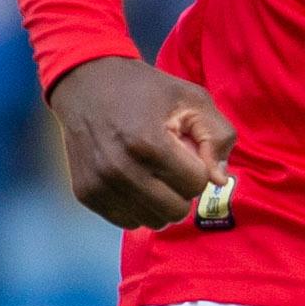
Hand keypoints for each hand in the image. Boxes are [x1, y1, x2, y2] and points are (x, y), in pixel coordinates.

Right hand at [48, 54, 236, 230]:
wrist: (86, 84)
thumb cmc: (144, 90)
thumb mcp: (191, 98)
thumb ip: (218, 136)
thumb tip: (218, 180)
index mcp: (148, 143)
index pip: (196, 184)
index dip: (198, 167)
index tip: (184, 149)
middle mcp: (120, 169)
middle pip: (176, 210)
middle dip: (182, 188)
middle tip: (170, 164)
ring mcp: (99, 184)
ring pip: (153, 221)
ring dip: (161, 201)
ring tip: (151, 171)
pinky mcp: (86, 194)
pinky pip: (128, 221)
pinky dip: (138, 206)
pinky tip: (134, 180)